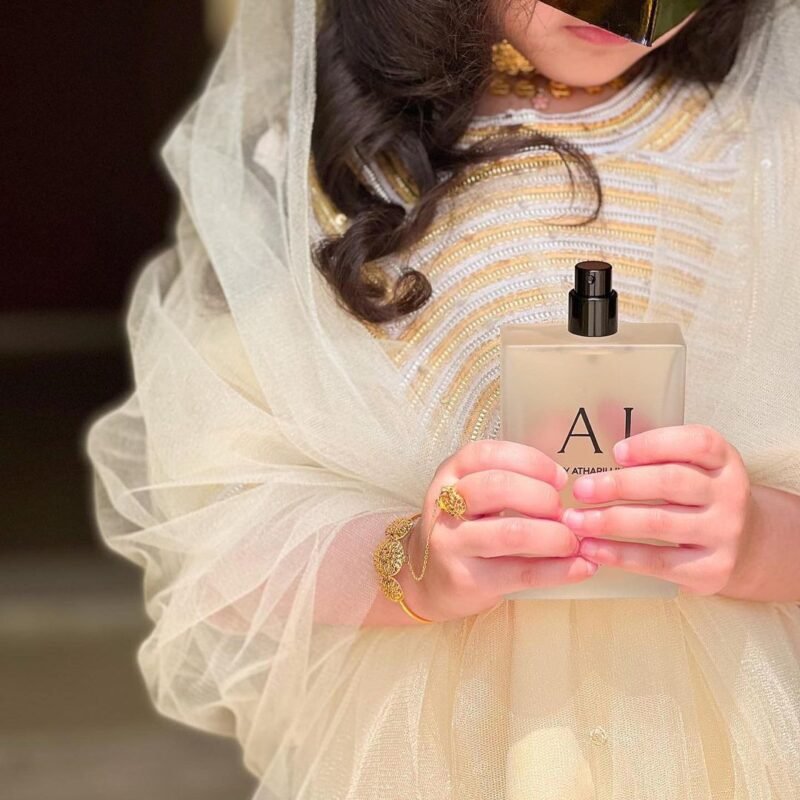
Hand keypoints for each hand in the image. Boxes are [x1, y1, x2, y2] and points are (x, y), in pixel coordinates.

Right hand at [404, 439, 597, 622]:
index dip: (530, 461)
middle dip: (543, 497)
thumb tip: (565, 484)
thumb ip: (506, 481)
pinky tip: (581, 568)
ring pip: (512, 532)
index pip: (487, 454)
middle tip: (563, 513)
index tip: (559, 478)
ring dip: (555, 535)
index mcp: (449, 474)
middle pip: (498, 487)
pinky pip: (522, 572)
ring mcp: (452, 544)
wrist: (425, 580)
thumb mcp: (470, 494)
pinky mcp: (467, 581)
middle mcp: (444, 505)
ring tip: (573, 541)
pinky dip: (560, 570)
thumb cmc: (461, 529)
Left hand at [561, 423, 756, 596]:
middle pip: (671, 482)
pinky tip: (591, 548)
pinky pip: (658, 561)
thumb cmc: (699, 494)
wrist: (747, 546)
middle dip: (619, 484)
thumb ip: (651, 445)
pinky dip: (619, 554)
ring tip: (575, 520)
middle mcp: (729, 493)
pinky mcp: (712, 570)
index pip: (696, 443)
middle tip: (581, 489)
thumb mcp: (690, 464)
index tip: (616, 452)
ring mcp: (724, 532)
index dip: (654, 444)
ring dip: (609, 521)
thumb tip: (601, 409)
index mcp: (724, 459)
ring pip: (659, 523)